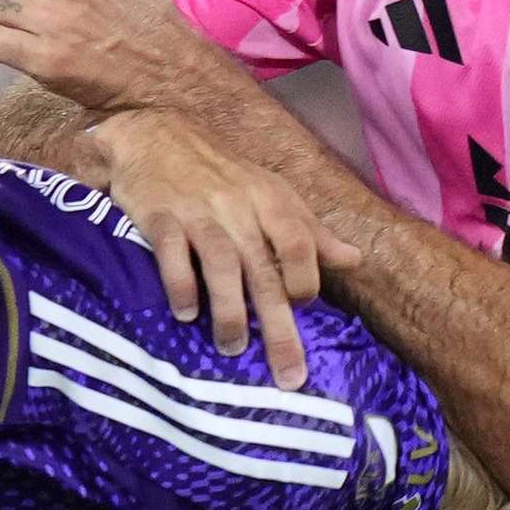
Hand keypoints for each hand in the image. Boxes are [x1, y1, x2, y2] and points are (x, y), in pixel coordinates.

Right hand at [80, 108, 337, 388]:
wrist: (154, 134)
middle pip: (266, 271)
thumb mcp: (272, 192)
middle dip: (279, 326)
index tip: (301, 309)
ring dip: (229, 312)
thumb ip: (311, 230)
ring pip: (222, 266)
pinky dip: (181, 286)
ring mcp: (199, 212)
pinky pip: (173, 254)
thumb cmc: (220, 172)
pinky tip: (185, 314)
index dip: (304, 280)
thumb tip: (355, 261)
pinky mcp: (160, 216)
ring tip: (233, 348)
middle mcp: (239, 207)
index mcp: (271, 201)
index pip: (299, 243)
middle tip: (288, 375)